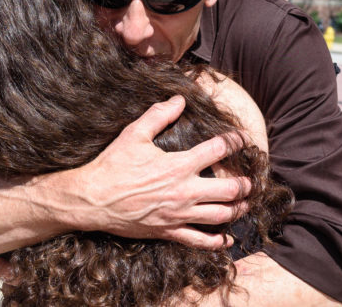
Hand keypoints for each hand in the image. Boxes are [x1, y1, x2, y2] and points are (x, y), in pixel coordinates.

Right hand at [56, 96, 251, 248]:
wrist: (92, 199)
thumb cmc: (112, 165)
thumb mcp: (134, 134)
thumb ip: (159, 115)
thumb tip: (179, 99)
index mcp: (179, 164)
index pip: (218, 150)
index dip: (235, 142)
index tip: (242, 139)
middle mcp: (184, 191)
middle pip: (229, 190)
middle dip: (245, 184)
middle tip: (250, 180)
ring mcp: (178, 214)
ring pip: (220, 216)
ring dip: (237, 210)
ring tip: (244, 204)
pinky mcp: (169, 231)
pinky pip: (199, 241)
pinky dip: (217, 242)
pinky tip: (226, 239)